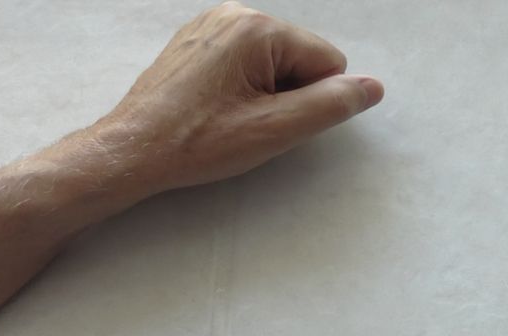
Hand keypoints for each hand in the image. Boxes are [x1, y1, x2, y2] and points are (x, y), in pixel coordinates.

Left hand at [93, 1, 383, 197]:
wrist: (134, 150)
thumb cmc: (198, 143)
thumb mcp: (274, 130)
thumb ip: (330, 106)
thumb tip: (373, 88)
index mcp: (257, 28)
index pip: (328, 62)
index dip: (311, 103)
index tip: (270, 122)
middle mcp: (235, 13)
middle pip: (301, 59)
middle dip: (288, 96)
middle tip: (249, 125)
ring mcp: (213, 24)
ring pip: (275, 64)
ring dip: (266, 95)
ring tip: (231, 120)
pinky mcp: (198, 41)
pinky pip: (246, 63)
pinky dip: (243, 89)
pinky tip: (216, 110)